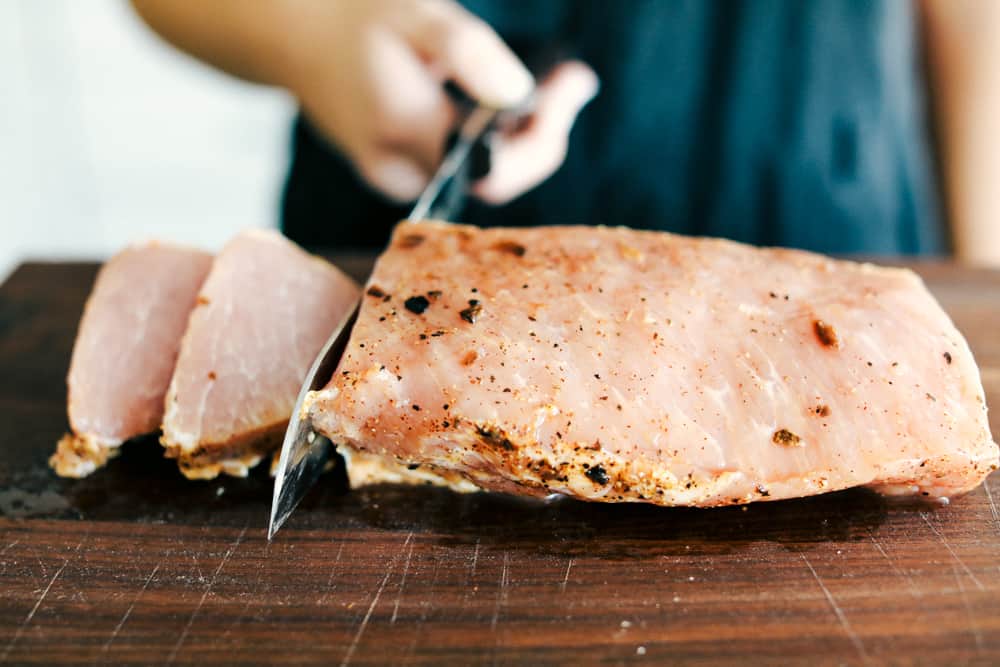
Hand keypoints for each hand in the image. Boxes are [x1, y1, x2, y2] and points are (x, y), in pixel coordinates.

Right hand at [284, 0, 596, 202]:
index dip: (545, 134)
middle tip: (575, 80)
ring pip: (482, 179)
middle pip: (498, 181)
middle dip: (545, 134)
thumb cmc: (353, 17)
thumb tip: (519, 95)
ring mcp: (396, 177)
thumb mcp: (412, 13)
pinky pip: (461, 170)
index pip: (497, 168)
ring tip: (559, 86)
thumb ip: (466, 53)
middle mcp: (400, 169)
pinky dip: (495, 143)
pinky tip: (514, 108)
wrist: (292, 38)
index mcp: (406, 129)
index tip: (575, 82)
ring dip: (526, 138)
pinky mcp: (397, 172)